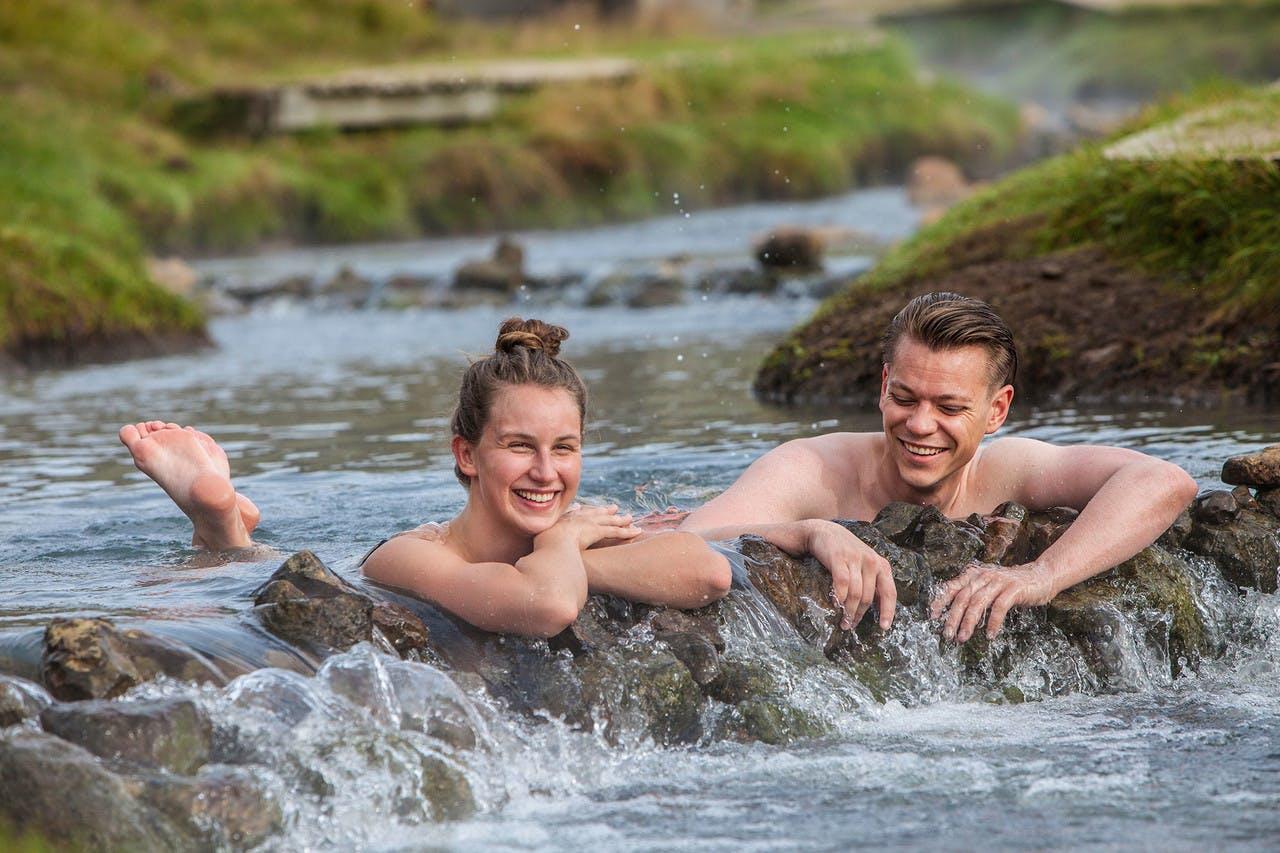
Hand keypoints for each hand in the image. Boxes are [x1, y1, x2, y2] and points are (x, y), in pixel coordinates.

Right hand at [546, 504, 641, 550]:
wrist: (551, 543)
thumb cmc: (543, 545)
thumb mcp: (542, 538)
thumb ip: (545, 537)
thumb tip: (536, 545)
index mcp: (566, 520)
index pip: (579, 513)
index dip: (587, 511)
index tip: (591, 509)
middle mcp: (578, 518)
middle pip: (596, 514)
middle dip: (605, 511)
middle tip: (614, 509)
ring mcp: (589, 524)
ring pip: (608, 521)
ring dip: (620, 520)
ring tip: (629, 519)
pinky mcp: (598, 531)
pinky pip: (616, 531)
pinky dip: (627, 531)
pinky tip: (636, 531)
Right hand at [805, 520, 896, 631]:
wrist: (823, 531)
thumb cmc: (844, 552)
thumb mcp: (864, 564)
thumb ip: (872, 581)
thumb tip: (879, 608)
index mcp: (881, 564)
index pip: (889, 592)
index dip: (888, 611)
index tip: (883, 627)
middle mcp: (871, 561)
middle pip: (868, 597)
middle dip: (859, 615)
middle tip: (850, 625)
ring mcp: (855, 558)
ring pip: (856, 593)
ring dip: (849, 611)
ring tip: (842, 622)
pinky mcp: (839, 557)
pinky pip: (842, 583)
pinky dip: (839, 597)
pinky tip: (835, 605)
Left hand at [930, 561, 1057, 641]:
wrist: (1041, 576)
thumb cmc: (1011, 585)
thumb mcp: (988, 586)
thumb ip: (973, 594)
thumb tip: (954, 613)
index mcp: (974, 575)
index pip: (952, 587)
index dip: (941, 601)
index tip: (932, 616)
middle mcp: (984, 576)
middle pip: (962, 597)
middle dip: (953, 618)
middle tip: (947, 635)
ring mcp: (999, 581)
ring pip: (977, 603)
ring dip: (968, 622)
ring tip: (963, 638)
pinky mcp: (1014, 589)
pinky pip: (999, 607)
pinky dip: (992, 622)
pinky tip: (989, 635)